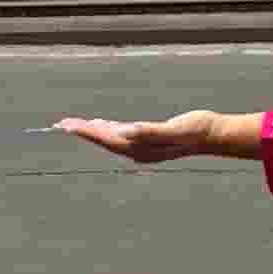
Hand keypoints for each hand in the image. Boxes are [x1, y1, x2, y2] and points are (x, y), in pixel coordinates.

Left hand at [55, 110, 216, 163]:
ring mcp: (142, 146)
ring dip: (92, 131)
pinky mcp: (148, 138)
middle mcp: (137, 149)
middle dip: (82, 132)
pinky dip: (108, 128)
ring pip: (110, 137)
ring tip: (74, 125)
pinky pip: (121, 134)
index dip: (86, 132)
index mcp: (140, 147)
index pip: (106, 138)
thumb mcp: (173, 129)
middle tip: (60, 124)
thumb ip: (148, 131)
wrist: (212, 134)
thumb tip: (125, 131)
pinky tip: (102, 124)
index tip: (67, 125)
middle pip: (103, 140)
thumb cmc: (194, 130)